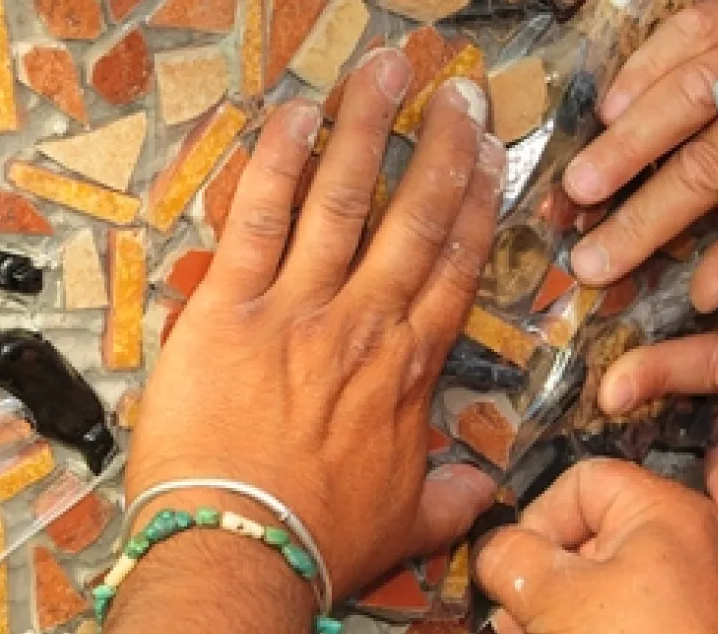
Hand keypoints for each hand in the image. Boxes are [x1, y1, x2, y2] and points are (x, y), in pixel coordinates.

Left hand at [125, 45, 500, 603]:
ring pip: (341, 197)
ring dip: (364, 127)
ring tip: (382, 72)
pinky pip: (257, 217)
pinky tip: (293, 115)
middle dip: (439, 147)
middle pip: (414, 217)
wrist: (240, 550)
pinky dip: (276, 161)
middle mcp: (362, 325)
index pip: (455, 265)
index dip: (476, 203)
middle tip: (455, 96)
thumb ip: (448, 497)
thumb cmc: (313, 543)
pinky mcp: (228, 308)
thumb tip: (483, 491)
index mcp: (407, 370)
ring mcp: (296, 309)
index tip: (489, 156)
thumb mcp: (403, 524)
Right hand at [474, 459, 717, 633]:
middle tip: (516, 614)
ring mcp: (683, 591)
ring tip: (529, 633)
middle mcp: (682, 542)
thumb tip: (492, 547)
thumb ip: (507, 555)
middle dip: (538, 574)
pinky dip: (582, 625)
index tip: (519, 568)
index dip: (538, 518)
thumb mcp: (548, 596)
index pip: (580, 481)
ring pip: (593, 579)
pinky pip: (616, 612)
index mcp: (663, 511)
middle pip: (584, 533)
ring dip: (549, 606)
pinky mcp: (677, 630)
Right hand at [561, 0, 717, 310]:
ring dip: (624, 144)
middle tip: (591, 258)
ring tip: (579, 188)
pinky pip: (678, 36)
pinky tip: (608, 114)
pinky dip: (636, 76)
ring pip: (683, 92)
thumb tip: (703, 290)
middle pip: (713, 153)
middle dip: (644, 213)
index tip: (702, 244)